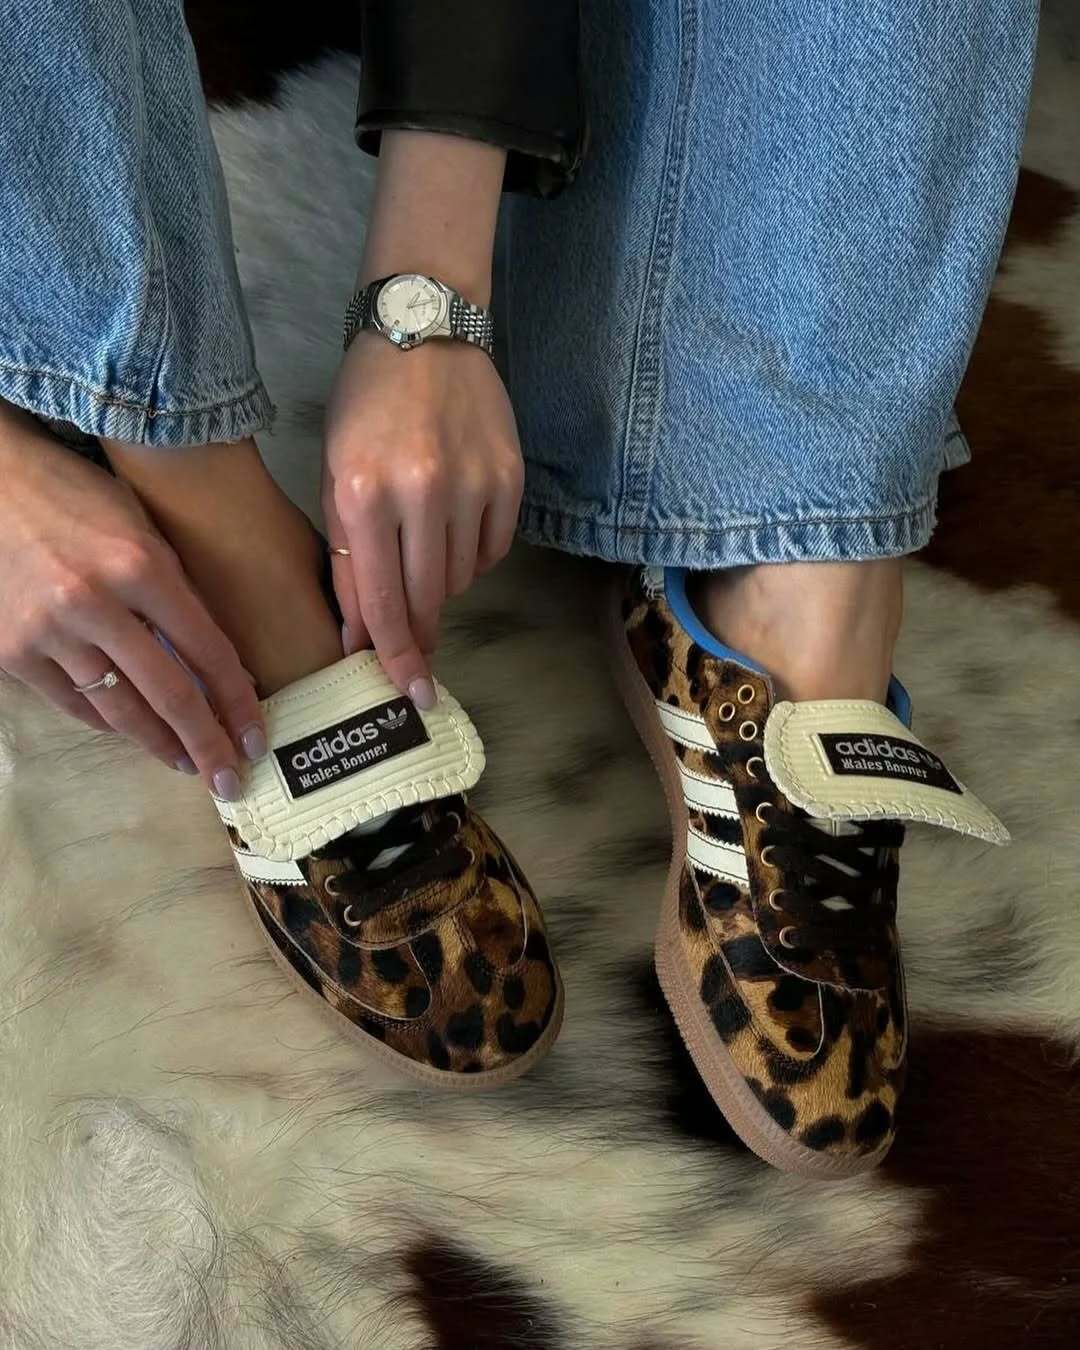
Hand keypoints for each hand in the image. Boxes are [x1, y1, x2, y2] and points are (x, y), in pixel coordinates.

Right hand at [0, 405, 264, 794]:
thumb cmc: (72, 494)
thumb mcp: (140, 527)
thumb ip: (175, 588)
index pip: (208, 651)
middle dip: (207, 744)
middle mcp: (96, 603)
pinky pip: (73, 702)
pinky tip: (132, 732)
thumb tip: (214, 654)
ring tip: (186, 762)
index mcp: (141, 566)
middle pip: (169, 694)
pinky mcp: (12, 651)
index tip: (256, 736)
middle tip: (230, 778)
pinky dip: (107, 722)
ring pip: (119, 709)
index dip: (238, 701)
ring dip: (159, 743)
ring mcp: (49, 631)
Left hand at [322, 334, 523, 705]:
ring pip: (462, 578)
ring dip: (441, 587)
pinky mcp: (509, 477)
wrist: (424, 332)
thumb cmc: (363, 407)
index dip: (395, 655)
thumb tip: (362, 635)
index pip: (381, 601)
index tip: (411, 692)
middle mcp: (421, 493)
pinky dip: (474, 557)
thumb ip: (347, 560)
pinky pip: (494, 550)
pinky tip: (455, 531)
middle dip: (419, 636)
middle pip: (426, 599)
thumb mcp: (335, 478)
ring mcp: (473, 485)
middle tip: (419, 662)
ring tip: (424, 555)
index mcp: (363, 494)